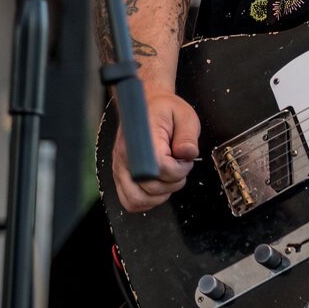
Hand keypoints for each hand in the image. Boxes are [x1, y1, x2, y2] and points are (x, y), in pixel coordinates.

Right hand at [112, 91, 200, 212]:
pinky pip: (130, 201)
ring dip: (160, 195)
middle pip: (150, 188)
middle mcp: (125, 156)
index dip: (178, 169)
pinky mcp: (120, 176)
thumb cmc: (164, 110)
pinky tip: (159, 186)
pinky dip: (147, 201)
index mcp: (142, 140)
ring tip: (169, 176)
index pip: (159, 169)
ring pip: (138, 200)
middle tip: (179, 165)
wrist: (145, 106)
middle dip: (173, 181)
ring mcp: (120, 169)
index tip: (183, 158)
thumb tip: (187, 154)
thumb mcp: (184, 115)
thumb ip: (188, 135)